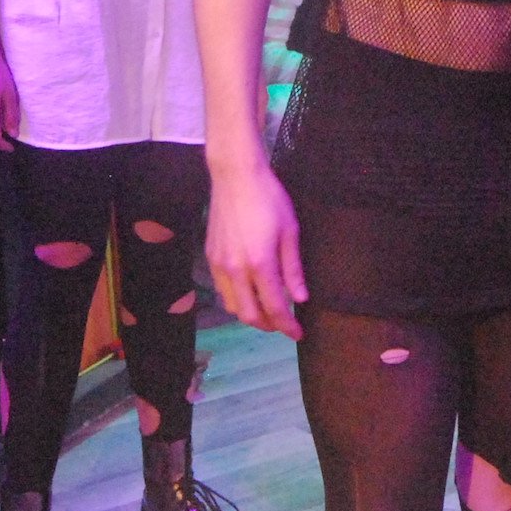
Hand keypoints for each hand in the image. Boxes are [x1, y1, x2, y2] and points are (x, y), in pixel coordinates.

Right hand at [205, 165, 306, 339]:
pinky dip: (236, 299)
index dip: (287, 326)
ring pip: (232, 306)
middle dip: (268, 326)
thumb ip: (293, 269)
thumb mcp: (290, 232)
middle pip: (249, 315)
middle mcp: (235, 270)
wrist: (235, 176)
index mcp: (259, 263)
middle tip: (284, 325)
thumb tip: (300, 298)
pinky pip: (222, 290)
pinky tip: (249, 292)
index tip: (298, 334)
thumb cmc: (269, 199)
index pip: (274, 307)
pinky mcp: (210, 257)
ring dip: (250, 314)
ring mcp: (219, 265)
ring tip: (268, 310)